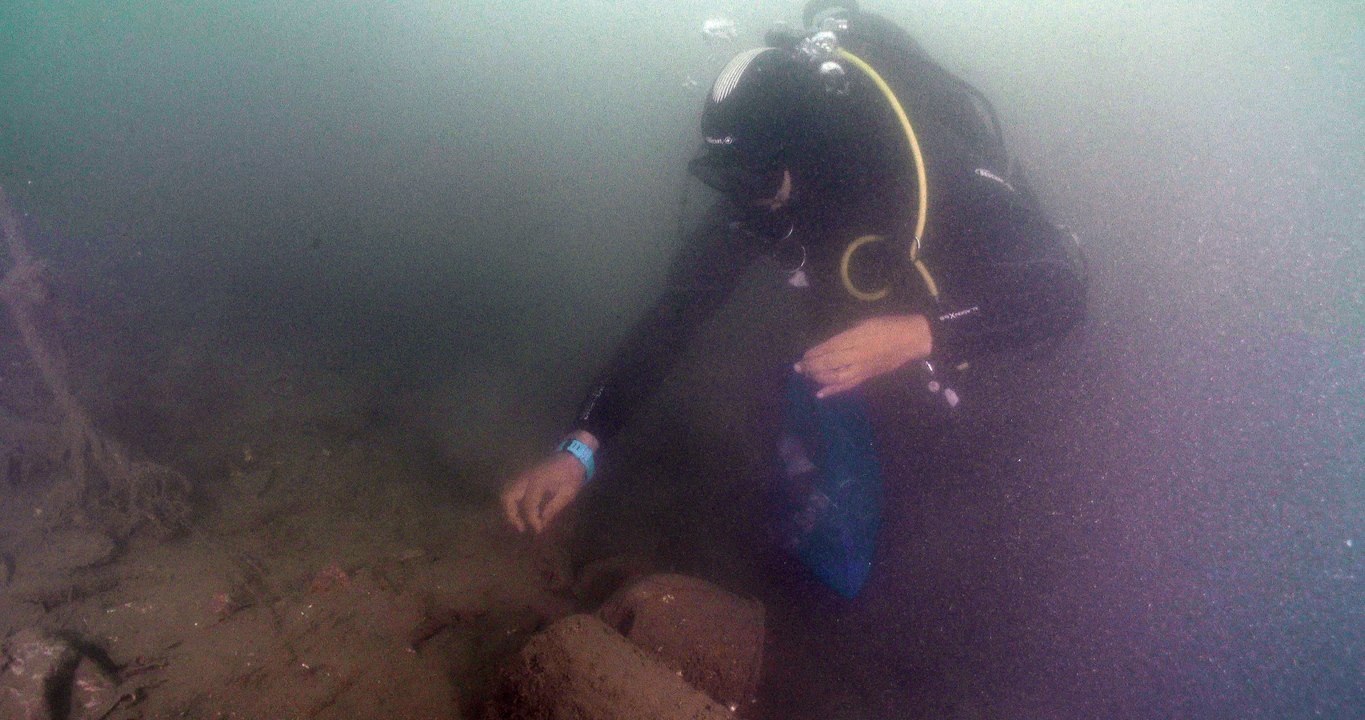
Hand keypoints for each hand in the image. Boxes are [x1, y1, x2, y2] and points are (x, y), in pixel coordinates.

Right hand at [500, 432, 597, 533]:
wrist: (573, 454)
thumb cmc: (573, 473)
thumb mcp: (568, 493)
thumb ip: (553, 508)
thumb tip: (542, 523)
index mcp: (538, 481)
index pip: (529, 506)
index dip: (532, 520)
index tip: (539, 530)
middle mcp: (526, 476)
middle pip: (508, 497)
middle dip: (512, 514)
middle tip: (521, 528)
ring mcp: (523, 473)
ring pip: (506, 491)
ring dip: (509, 507)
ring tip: (519, 521)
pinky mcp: (524, 473)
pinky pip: (511, 488)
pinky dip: (512, 500)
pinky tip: (521, 510)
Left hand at [794, 314, 932, 397]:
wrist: (911, 339)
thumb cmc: (887, 325)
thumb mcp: (864, 322)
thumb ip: (846, 333)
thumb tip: (828, 343)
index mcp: (856, 338)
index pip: (830, 348)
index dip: (815, 354)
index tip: (803, 356)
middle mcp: (857, 354)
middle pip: (829, 363)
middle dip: (811, 366)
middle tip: (799, 367)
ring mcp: (862, 368)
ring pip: (835, 376)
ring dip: (818, 377)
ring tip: (806, 375)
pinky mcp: (867, 376)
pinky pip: (848, 385)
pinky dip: (833, 390)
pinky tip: (820, 394)